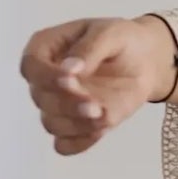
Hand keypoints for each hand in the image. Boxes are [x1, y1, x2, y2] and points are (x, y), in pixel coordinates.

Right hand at [19, 14, 177, 157]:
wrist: (145, 62)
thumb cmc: (123, 40)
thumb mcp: (110, 33)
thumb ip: (89, 48)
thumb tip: (69, 69)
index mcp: (46, 49)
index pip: (31, 66)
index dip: (47, 76)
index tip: (70, 80)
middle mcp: (46, 79)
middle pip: (41, 98)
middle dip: (67, 104)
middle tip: (95, 105)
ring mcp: (58, 104)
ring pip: (51, 123)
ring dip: (75, 125)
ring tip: (102, 117)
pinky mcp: (75, 125)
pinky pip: (64, 145)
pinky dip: (78, 143)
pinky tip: (99, 132)